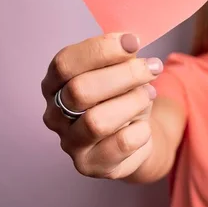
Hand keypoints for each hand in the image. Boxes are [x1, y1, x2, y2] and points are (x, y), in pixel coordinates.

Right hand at [41, 33, 162, 178]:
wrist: (134, 138)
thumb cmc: (122, 98)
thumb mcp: (121, 72)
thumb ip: (120, 58)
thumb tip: (129, 43)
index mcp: (55, 84)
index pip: (65, 63)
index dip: (101, 50)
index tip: (133, 41)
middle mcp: (55, 114)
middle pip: (80, 90)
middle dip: (124, 75)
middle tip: (152, 68)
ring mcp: (70, 143)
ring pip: (97, 121)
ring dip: (132, 102)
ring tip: (150, 95)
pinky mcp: (91, 165)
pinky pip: (120, 144)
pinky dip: (140, 130)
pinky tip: (144, 126)